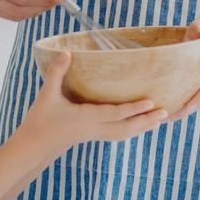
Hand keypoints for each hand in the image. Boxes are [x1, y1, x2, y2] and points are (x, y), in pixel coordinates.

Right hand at [19, 52, 167, 147]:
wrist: (33, 147)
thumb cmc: (40, 120)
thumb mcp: (47, 94)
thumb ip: (56, 72)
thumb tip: (66, 52)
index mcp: (84, 118)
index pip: (114, 114)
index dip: (133, 109)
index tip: (150, 102)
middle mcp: (93, 129)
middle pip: (126, 128)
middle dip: (146, 120)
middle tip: (165, 112)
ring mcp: (94, 135)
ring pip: (124, 134)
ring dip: (142, 127)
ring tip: (160, 120)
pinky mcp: (93, 137)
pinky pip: (118, 135)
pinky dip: (132, 130)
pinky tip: (141, 126)